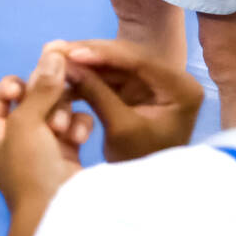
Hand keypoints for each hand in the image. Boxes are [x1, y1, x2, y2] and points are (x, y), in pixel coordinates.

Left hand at [0, 49, 92, 218]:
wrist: (60, 213)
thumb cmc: (31, 169)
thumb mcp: (27, 124)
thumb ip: (41, 87)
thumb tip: (53, 52)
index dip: (17, 84)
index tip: (30, 85)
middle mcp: (12, 138)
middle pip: (32, 99)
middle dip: (46, 101)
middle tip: (55, 110)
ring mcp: (40, 146)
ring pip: (55, 110)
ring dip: (62, 115)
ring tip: (64, 132)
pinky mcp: (66, 153)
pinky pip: (73, 126)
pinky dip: (76, 128)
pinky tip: (79, 138)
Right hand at [56, 38, 204, 161]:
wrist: (148, 187)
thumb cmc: (141, 162)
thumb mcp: (120, 128)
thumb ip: (96, 92)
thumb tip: (67, 62)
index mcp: (181, 88)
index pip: (140, 61)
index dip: (103, 53)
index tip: (71, 51)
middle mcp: (171, 80)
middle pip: (125, 58)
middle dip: (89, 54)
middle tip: (56, 48)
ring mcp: (153, 84)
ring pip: (113, 64)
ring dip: (83, 63)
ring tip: (54, 56)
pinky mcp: (136, 90)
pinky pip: (108, 76)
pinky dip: (86, 76)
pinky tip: (63, 73)